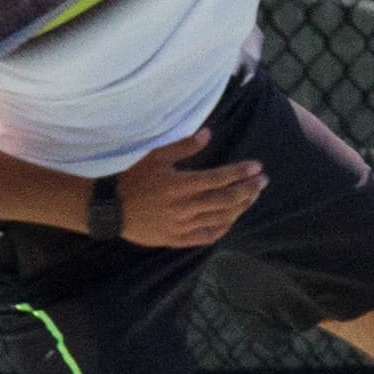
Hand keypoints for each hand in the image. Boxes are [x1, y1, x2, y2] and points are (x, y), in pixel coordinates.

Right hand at [109, 130, 265, 247]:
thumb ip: (183, 146)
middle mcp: (185, 207)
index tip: (257, 167)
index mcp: (180, 184)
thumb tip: (208, 134)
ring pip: (220, 218)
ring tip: (252, 197)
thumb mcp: (154, 156)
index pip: (219, 178)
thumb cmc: (131, 178)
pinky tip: (231, 220)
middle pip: (226, 199)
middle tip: (263, 182)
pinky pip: (206, 237)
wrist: (109, 209)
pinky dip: (222, 228)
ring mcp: (181, 226)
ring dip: (240, 207)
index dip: (241, 172)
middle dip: (249, 189)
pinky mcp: (176, 239)